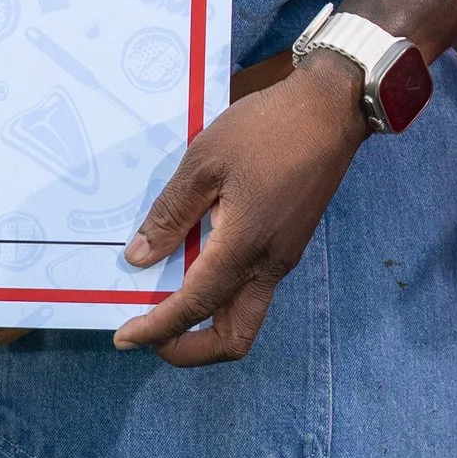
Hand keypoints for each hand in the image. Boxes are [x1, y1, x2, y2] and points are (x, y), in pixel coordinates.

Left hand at [114, 60, 366, 364]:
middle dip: (190, 348)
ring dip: (205, 321)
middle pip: (234, 338)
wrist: (332, 108)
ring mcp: (283, 257)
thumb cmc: (267, 128)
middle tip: (151, 332)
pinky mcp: (288, 243)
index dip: (157, 329)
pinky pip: (252, 287)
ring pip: (245, 315)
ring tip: (165, 298)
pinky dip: (220, 293)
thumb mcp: (204, 162)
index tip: (124, 338)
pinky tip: (194, 264)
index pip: (194, 308)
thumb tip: (140, 257)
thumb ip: (172, 213)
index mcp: (245, 247)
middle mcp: (269, 265)